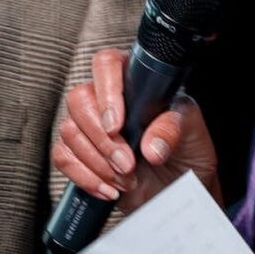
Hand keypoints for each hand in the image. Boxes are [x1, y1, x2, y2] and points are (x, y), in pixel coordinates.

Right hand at [52, 48, 220, 211]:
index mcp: (135, 79)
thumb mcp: (191, 134)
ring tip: (127, 178)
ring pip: (69, 130)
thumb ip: (172, 130)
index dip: (106, 92)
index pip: (107, 64)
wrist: (179, 187)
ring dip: (97, 162)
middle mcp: (107, 97)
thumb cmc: (186, 150)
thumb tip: (151, 147)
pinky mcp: (78, 152)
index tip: (116, 125)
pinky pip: (63, 157)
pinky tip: (110, 188)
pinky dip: (85, 177)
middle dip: (102, 139)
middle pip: (79, 100)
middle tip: (128, 163)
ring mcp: (90, 124)